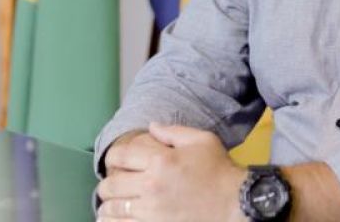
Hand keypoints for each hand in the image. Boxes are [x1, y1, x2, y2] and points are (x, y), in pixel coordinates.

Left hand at [97, 123, 245, 221]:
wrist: (232, 202)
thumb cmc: (217, 169)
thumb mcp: (201, 140)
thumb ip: (173, 131)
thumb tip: (151, 126)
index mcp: (161, 160)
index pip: (121, 156)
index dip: (112, 156)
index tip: (114, 159)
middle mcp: (151, 185)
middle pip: (111, 185)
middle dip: (107, 183)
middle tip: (110, 184)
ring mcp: (150, 211)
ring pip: (112, 209)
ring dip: (107, 205)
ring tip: (110, 203)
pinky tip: (115, 219)